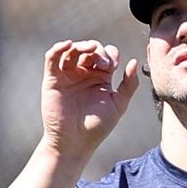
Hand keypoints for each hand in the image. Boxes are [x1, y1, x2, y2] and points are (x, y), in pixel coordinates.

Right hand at [40, 39, 138, 158]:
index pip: (106, 55)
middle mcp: (84, 74)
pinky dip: (58, 48)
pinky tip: (67, 45)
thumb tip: (134, 62)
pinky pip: (52, 58)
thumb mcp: (119, 104)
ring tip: (89, 49)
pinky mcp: (53, 80)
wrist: (75, 142)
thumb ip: (129, 84)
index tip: (112, 67)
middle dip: (98, 50)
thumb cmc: (98, 127)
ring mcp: (68, 76)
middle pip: (90, 49)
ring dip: (81, 45)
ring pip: (72, 50)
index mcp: (100, 77)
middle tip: (103, 63)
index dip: (110, 54)